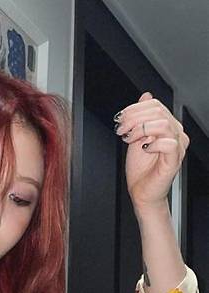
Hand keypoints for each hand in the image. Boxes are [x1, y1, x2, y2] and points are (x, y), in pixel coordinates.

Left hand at [114, 91, 189, 210]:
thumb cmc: (140, 170)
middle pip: (158, 111)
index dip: (134, 109)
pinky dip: (153, 144)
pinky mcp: (174, 160)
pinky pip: (169, 143)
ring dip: (140, 129)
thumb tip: (145, 95)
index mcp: (167, 126)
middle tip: (120, 129)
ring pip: (163, 124)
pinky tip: (144, 149)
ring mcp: (177, 146)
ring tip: (129, 139)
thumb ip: (140, 118)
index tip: (120, 119)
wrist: (141, 193)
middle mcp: (175, 133)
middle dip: (133, 118)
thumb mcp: (136, 138)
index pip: (155, 105)